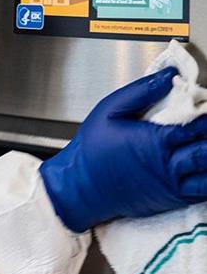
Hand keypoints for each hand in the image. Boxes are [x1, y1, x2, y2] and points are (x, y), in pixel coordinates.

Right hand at [40, 68, 206, 232]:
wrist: (79, 187)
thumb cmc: (91, 150)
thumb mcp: (108, 110)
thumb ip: (141, 91)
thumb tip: (169, 75)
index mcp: (156, 141)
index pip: (198, 124)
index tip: (206, 105)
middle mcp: (168, 165)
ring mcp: (172, 185)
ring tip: (204, 143)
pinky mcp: (171, 199)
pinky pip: (203, 191)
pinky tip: (202, 164)